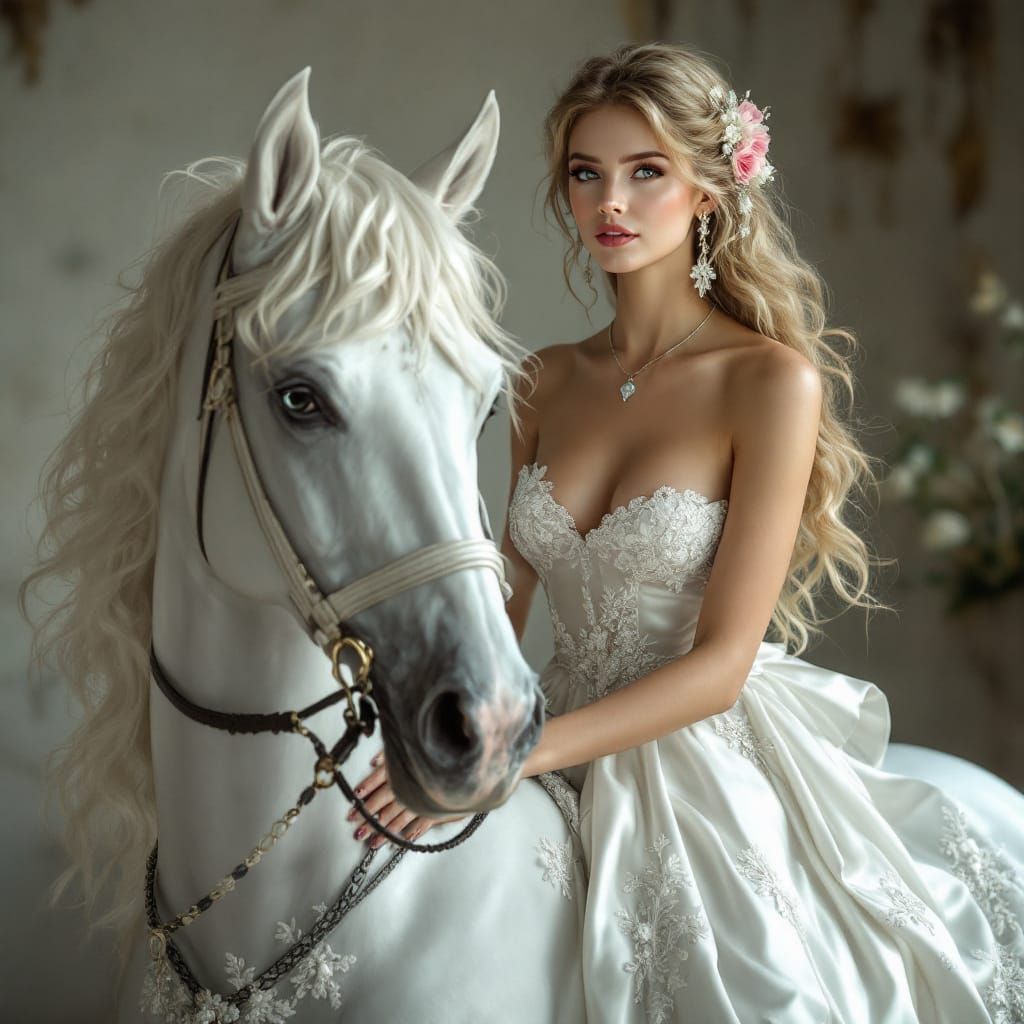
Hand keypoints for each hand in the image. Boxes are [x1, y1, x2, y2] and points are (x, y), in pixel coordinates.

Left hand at [347, 750, 467, 849]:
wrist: (469, 760)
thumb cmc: (440, 749)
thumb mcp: (413, 745)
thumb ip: (392, 754)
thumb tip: (374, 762)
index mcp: (402, 767)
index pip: (377, 782)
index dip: (364, 796)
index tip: (352, 809)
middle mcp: (410, 784)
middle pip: (383, 803)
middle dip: (368, 820)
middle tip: (357, 832)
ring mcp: (423, 799)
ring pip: (399, 818)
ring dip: (385, 831)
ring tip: (374, 843)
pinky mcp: (438, 809)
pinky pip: (422, 823)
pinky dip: (413, 831)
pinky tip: (404, 838)